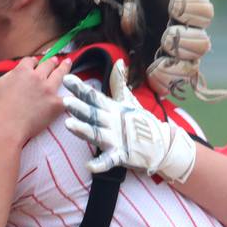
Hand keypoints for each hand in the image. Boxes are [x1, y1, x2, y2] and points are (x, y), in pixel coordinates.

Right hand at [0, 56, 71, 141]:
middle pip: (48, 64)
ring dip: (64, 68)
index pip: (31, 60)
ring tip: (68, 63)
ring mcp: (49, 89)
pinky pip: (68, 97)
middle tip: (56, 60)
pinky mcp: (56, 103)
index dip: (34, 61)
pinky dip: (73, 94)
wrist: (8, 126)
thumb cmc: (0, 108)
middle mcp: (37, 77)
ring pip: (60, 74)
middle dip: (52, 61)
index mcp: (22, 71)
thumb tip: (16, 73)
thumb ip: (10, 75)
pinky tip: (78, 91)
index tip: (36, 62)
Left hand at [62, 60, 195, 181]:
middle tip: (66, 101)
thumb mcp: (129, 101)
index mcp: (112, 109)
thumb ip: (119, 83)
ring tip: (69, 125)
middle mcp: (113, 122)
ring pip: (96, 134)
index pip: (94, 97)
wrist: (160, 144)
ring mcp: (116, 139)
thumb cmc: (141, 122)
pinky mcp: (121, 155)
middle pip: (93, 114)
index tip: (67, 79)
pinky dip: (100, 163)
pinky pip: (108, 160)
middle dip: (80, 108)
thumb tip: (119, 62)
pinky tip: (88, 165)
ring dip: (83, 130)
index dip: (81, 88)